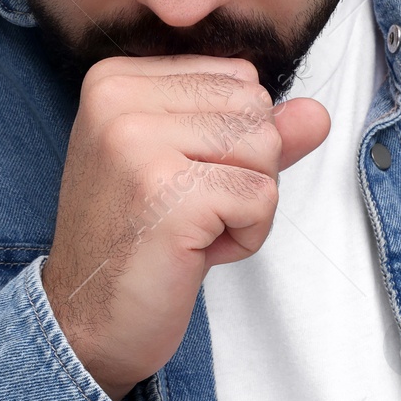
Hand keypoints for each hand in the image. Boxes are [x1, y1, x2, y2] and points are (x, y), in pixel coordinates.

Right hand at [40, 54, 330, 400]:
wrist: (83, 322)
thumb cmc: (136, 244)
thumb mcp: (192, 170)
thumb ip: (253, 133)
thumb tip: (316, 113)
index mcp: (116, 80)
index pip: (238, 78)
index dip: (233, 140)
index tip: (179, 182)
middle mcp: (119, 100)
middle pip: (255, 109)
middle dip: (246, 171)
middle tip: (186, 212)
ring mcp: (138, 143)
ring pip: (265, 147)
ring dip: (247, 205)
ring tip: (191, 230)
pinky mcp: (166, 192)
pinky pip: (261, 197)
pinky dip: (246, 236)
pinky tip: (195, 252)